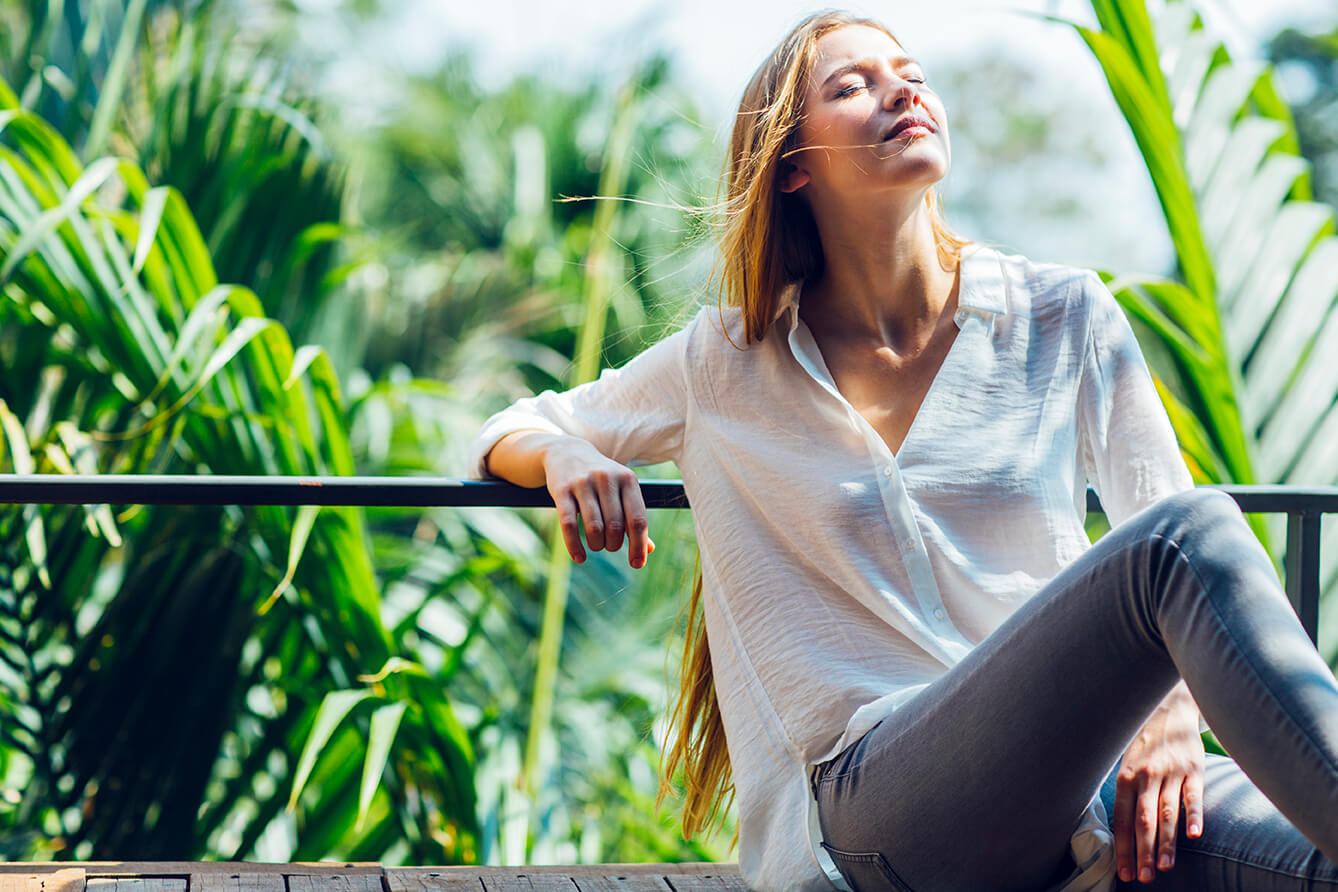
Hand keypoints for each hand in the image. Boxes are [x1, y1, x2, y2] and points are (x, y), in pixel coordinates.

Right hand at [542, 438, 653, 567]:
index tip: (637, 564)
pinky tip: (580, 557)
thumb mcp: (622, 490)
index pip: (637, 520)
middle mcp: (606, 479)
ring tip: (596, 546)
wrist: (567, 452)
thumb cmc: (601, 479)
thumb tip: (649, 550)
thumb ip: (634, 517)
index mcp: (627, 479)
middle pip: (615, 526)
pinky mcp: (561, 489)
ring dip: (597, 545)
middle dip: (613, 544)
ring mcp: (583, 483)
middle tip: (609, 546)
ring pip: (594, 527)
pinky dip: (575, 546)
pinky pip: (569, 524)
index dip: (639, 546)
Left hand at [1113, 683, 1204, 883]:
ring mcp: (1170, 773)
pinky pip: (1193, 796)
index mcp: (1125, 777)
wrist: (1167, 708)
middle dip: (1142, 851)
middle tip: (1143, 878)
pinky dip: (1194, 815)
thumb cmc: (1144, 743)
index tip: (1124, 872)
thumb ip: (1126, 793)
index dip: (1123, 847)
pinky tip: (1194, 835)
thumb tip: (1120, 830)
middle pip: (1144, 820)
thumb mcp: (1126, 763)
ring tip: (1163, 867)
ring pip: (1167, 813)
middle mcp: (1146, 776)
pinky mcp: (1194, 769)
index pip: (1122, 819)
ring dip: (1166, 842)